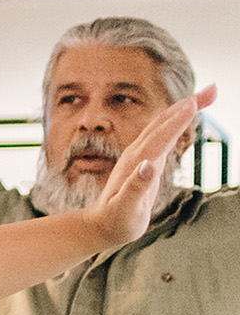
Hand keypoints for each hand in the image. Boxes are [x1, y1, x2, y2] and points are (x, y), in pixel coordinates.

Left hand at [85, 85, 215, 247]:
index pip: (160, 136)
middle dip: (189, 104)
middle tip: (214, 89)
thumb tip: (149, 165)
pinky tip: (187, 116)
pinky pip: (164, 135)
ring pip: (164, 124)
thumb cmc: (115, 221)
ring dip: (185, 108)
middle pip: (164, 122)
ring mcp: (142, 155)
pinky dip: (178, 122)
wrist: (100, 225)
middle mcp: (138, 153)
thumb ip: (135, 188)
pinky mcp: (146, 160)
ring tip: (207, 96)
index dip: (178, 120)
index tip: (194, 102)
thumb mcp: (125, 208)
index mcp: (136, 162)